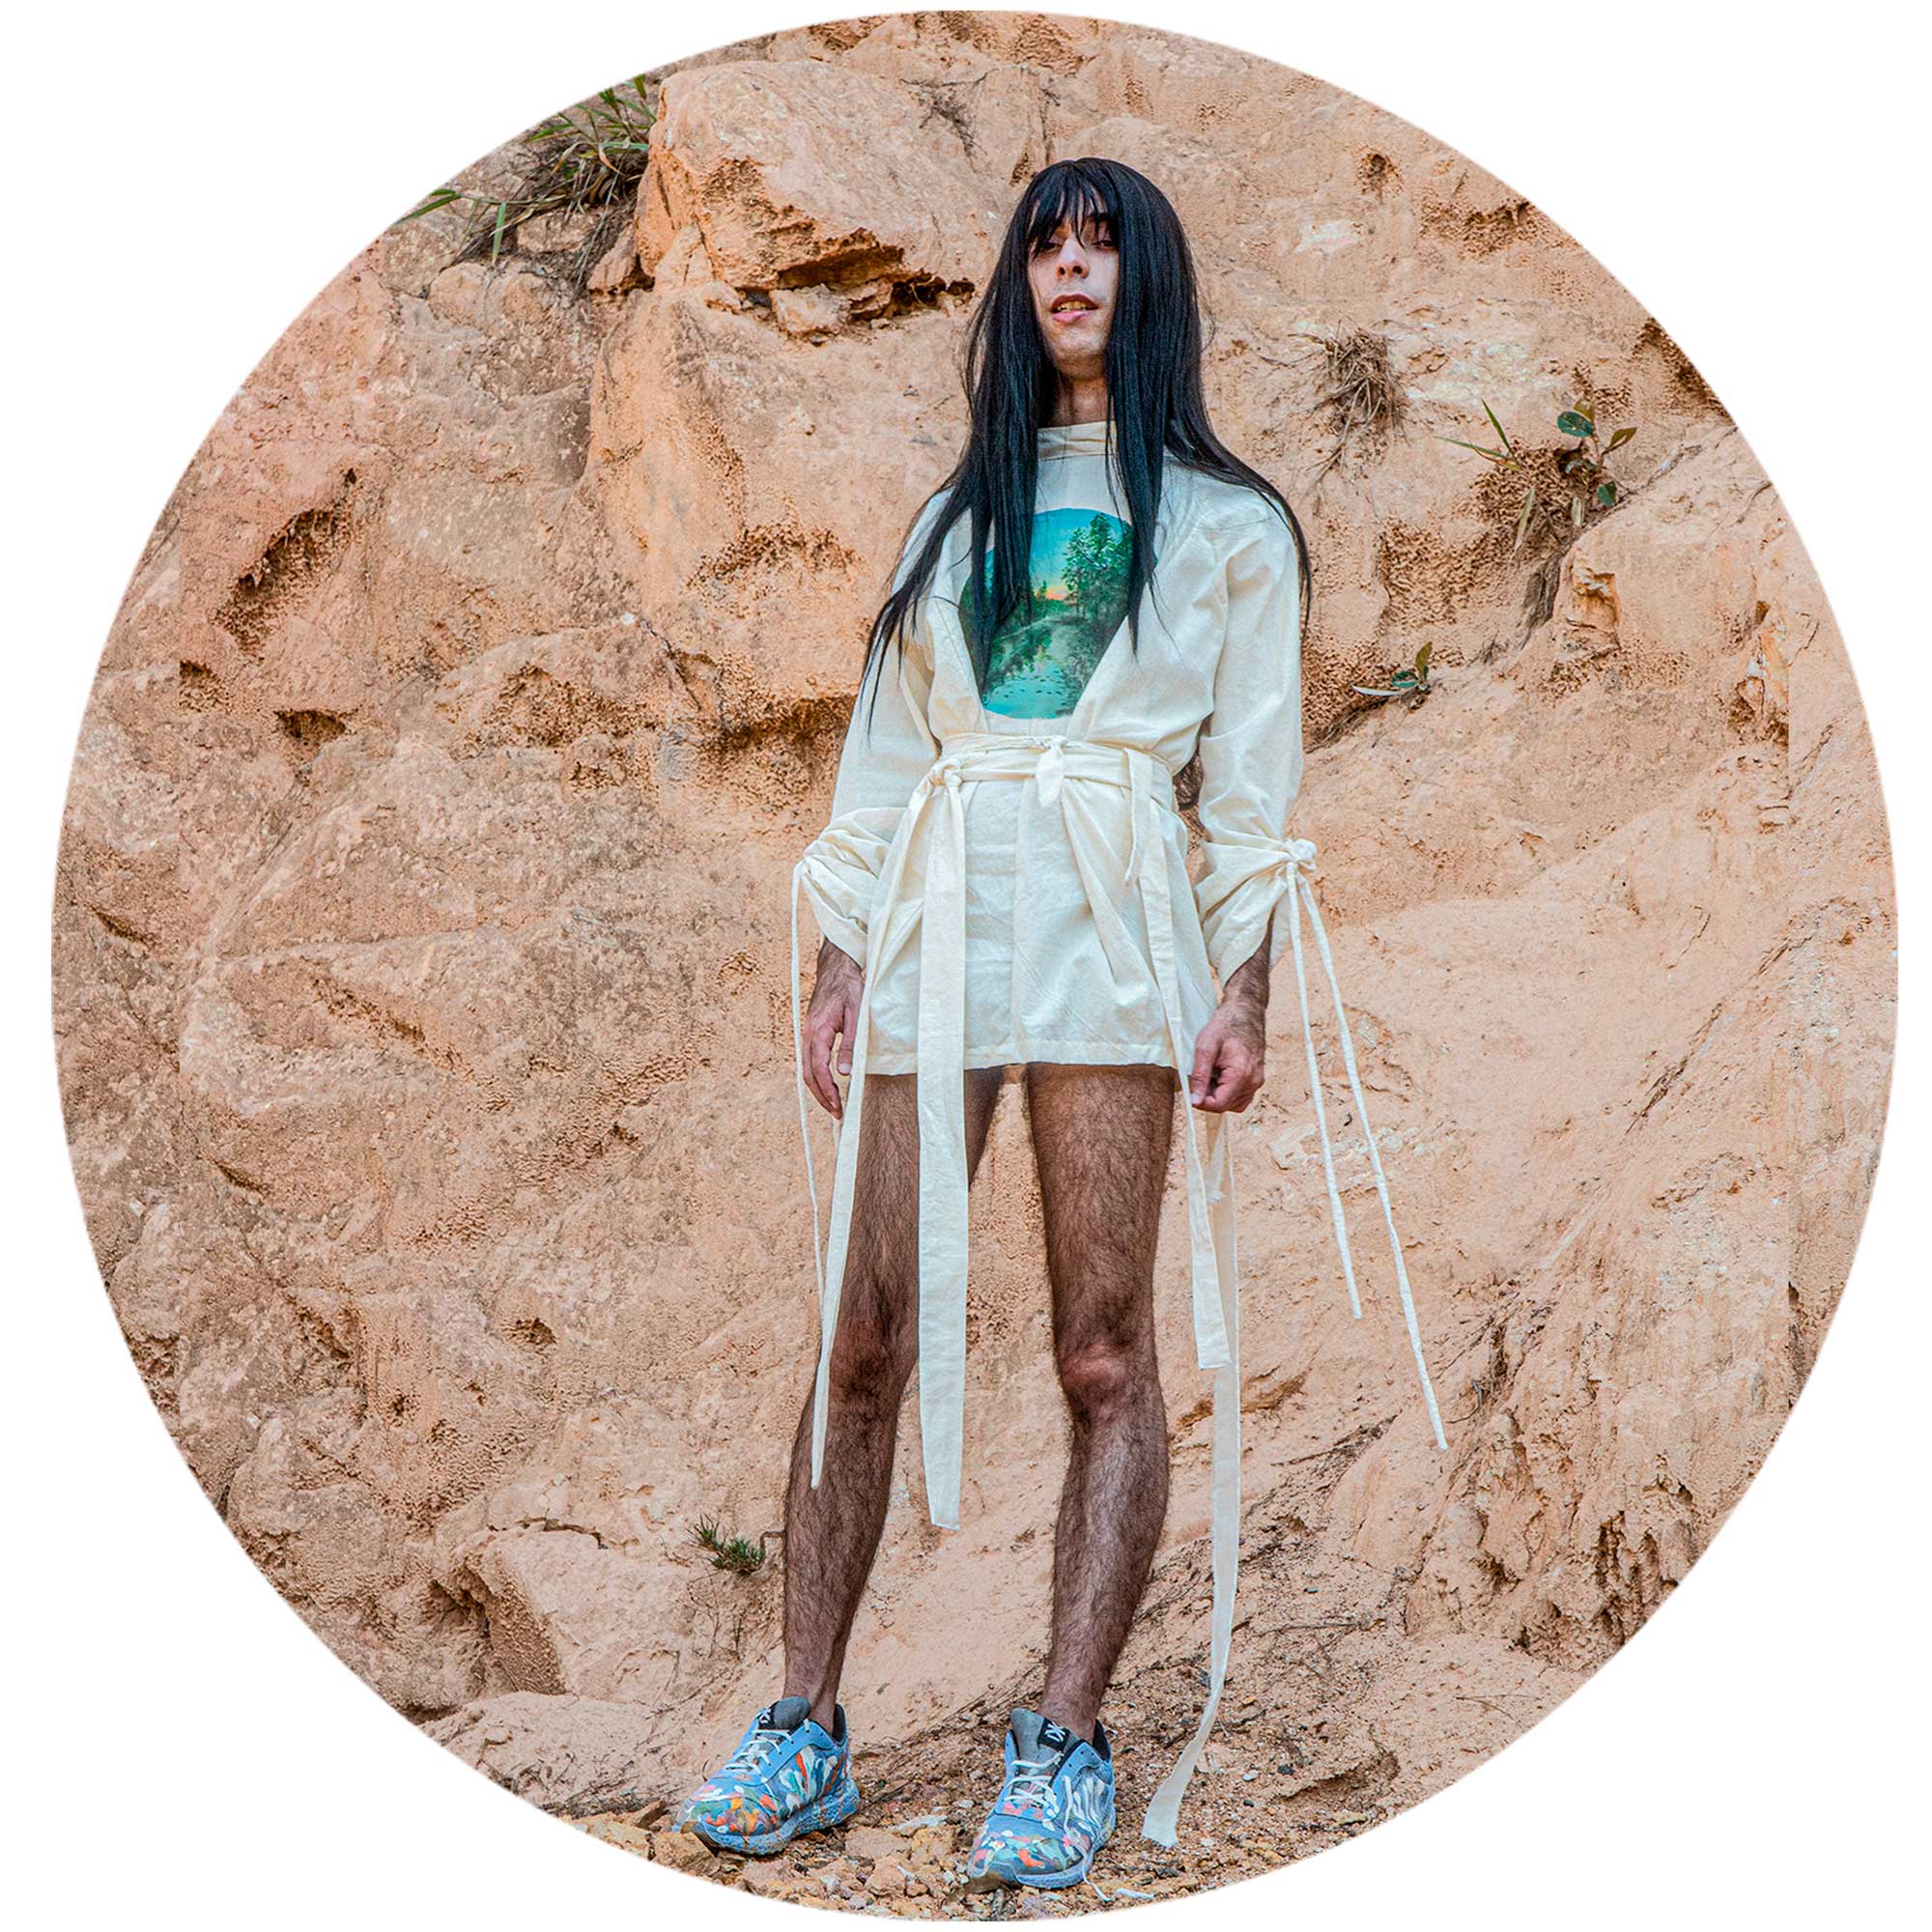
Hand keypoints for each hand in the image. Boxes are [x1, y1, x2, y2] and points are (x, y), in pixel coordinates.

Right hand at [802, 939, 864, 1118]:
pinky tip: (829, 1085)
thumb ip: (850, 1043)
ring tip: (834, 1104)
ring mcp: (807, 1034)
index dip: (827, 1090)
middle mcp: (808, 1034)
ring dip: (818, 1088)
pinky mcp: (811, 1034)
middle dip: (821, 1096)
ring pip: (807, 1069)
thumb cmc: (849, 987)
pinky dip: (817, 1077)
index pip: (818, 1068)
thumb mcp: (856, 1014)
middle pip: (808, 1074)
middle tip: (836, 1113)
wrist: (836, 968)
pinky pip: (810, 1061)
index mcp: (818, 1030)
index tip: (838, 1106)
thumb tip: (844, 1072)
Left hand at [1188, 986, 1265, 1111]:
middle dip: (1209, 1095)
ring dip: (1218, 1094)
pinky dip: (1228, 1091)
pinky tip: (1221, 1075)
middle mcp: (1253, 1082)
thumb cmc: (1226, 1025)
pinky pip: (1240, 1096)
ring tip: (1212, 1072)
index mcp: (1241, 1075)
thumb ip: (1200, 1076)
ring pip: (1232, 1103)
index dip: (1201, 1101)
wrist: (1245, 1012)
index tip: (1192, 1089)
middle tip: (1202, 1074)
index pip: (1219, 1105)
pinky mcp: (1256, 1079)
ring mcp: (1257, 1081)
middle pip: (1225, 1106)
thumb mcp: (1205, 1047)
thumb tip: (1195, 1100)